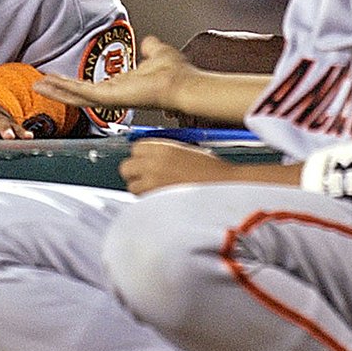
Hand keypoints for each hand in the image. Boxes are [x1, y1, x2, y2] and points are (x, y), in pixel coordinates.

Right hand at [35, 35, 196, 113]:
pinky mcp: (109, 98)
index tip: (59, 77)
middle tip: (39, 83)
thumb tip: (149, 40)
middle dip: (58, 87)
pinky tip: (50, 84)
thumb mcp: (158, 53)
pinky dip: (64, 89)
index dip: (74, 82)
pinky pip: (81, 94)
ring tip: (37, 84)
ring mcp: (110, 98)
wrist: (183, 84)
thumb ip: (150, 48)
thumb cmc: (176, 74)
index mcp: (122, 86)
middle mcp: (113, 94)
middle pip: (78, 93)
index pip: (92, 86)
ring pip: (76, 96)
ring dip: (56, 89)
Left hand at [120, 138, 234, 194]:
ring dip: (140, 189)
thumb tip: (151, 158)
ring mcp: (154, 184)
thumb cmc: (213, 171)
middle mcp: (154, 164)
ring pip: (131, 187)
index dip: (140, 155)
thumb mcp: (187, 151)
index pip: (135, 148)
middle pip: (126, 167)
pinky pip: (143, 202)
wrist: (226, 187)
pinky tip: (162, 200)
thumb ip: (165, 153)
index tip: (145, 160)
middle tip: (146, 177)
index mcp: (163, 148)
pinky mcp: (157, 202)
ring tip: (156, 191)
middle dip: (133, 173)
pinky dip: (148, 202)